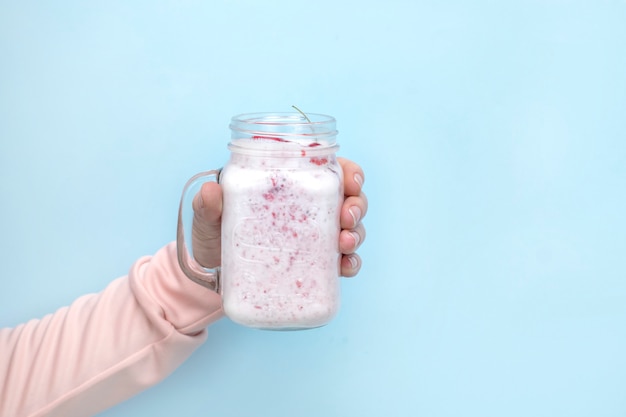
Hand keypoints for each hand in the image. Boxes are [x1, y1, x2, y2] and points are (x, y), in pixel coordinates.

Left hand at [191, 158, 366, 276]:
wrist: (212, 274)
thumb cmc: (214, 234)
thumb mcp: (208, 216)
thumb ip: (207, 204)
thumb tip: (210, 191)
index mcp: (290, 184)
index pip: (330, 169)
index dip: (350, 172)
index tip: (351, 182)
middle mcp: (308, 207)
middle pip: (349, 198)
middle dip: (357, 206)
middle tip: (346, 219)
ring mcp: (314, 236)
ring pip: (351, 228)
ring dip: (356, 234)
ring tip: (345, 245)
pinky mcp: (315, 263)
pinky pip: (342, 261)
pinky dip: (350, 263)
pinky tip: (345, 268)